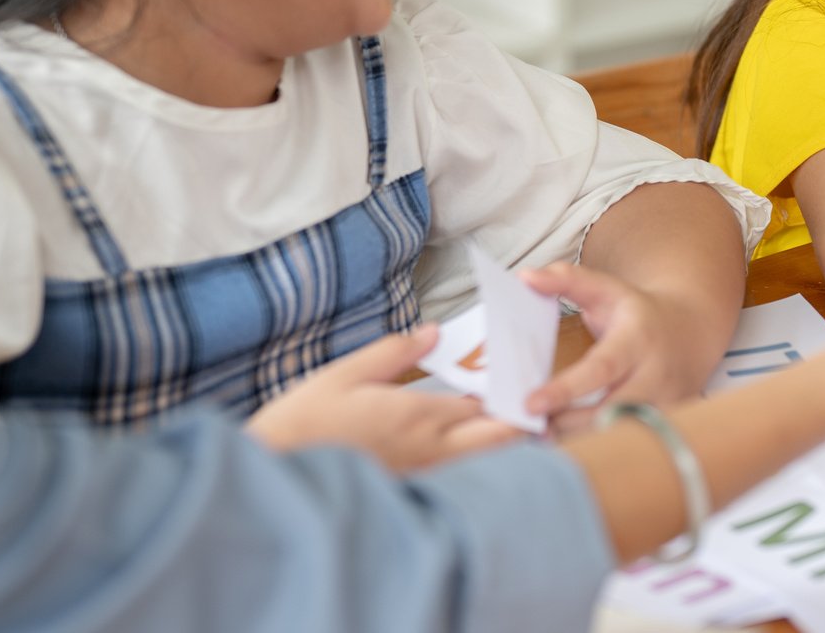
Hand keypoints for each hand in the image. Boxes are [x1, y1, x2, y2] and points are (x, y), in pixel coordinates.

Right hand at [245, 324, 518, 469]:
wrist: (275, 476)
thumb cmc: (305, 421)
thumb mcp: (345, 373)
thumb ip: (394, 353)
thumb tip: (432, 333)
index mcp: (418, 415)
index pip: (486, 403)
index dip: (515, 392)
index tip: (535, 378)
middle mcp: (429, 449)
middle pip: (498, 439)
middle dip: (527, 425)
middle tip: (548, 409)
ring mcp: (422, 476)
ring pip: (483, 464)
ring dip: (508, 446)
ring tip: (531, 429)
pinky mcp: (411, 491)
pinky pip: (459, 478)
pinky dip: (480, 465)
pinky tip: (482, 451)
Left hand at [520, 264, 706, 433]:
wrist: (693, 330)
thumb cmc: (637, 312)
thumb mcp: (605, 288)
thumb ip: (565, 280)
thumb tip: (525, 277)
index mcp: (636, 339)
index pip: (600, 369)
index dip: (566, 389)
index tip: (531, 404)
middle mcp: (655, 375)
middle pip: (610, 412)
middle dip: (568, 425)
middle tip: (531, 428)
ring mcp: (667, 404)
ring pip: (621, 435)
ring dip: (582, 442)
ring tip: (545, 440)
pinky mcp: (671, 425)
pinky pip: (633, 445)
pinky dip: (603, 450)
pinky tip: (577, 451)